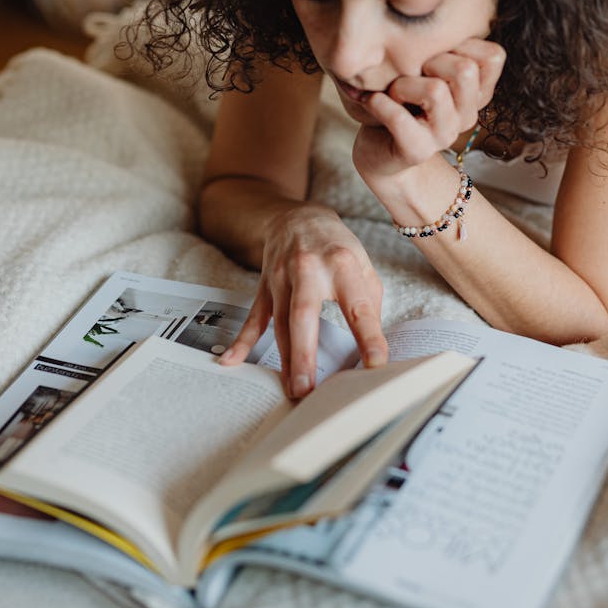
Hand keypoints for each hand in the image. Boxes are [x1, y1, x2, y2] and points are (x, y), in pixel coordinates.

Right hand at [219, 204, 386, 397]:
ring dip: (285, 358)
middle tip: (309, 389)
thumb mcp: (363, 264)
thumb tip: (372, 344)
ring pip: (280, 322)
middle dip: (305, 354)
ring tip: (293, 390)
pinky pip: (254, 316)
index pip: (357, 306)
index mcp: (342, 264)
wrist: (298, 217)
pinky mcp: (265, 286)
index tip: (376, 364)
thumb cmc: (336, 246)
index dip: (369, 337)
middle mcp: (309, 269)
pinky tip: (231, 360)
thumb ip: (369, 302)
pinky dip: (242, 340)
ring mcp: (282, 278)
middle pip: (304, 315)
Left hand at [352, 38, 505, 184]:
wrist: (381, 152)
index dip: (462, 43)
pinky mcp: (417, 151)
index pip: (494, 56)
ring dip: (403, 84)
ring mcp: (444, 135)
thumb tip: (440, 4)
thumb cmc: (403, 100)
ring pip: (435, 91)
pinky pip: (400, 118)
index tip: (434, 51)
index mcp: (477, 93)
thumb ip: (445, 46)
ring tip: (392, 91)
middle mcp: (467, 115)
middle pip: (465, 69)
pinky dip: (379, 103)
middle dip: (430, 60)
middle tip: (410, 71)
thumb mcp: (428, 68)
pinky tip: (371, 101)